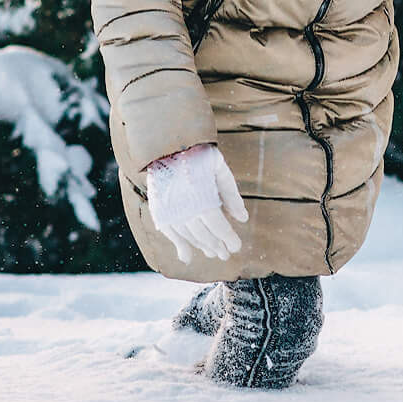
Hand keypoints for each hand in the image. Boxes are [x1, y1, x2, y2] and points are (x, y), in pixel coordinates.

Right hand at [145, 144, 249, 263]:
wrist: (164, 145)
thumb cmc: (197, 154)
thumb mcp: (219, 168)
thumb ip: (231, 194)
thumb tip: (243, 219)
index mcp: (202, 199)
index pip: (218, 227)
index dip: (229, 239)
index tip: (237, 247)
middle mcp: (185, 209)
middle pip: (204, 235)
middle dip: (217, 247)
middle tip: (225, 255)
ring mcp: (170, 211)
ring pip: (189, 236)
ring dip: (201, 247)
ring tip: (212, 253)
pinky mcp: (159, 210)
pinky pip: (171, 233)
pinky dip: (179, 245)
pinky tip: (186, 257)